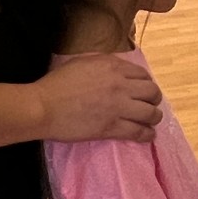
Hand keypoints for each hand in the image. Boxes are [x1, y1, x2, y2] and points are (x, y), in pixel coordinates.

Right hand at [31, 51, 161, 141]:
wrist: (44, 106)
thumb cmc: (57, 83)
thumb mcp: (83, 62)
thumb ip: (104, 64)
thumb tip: (117, 70)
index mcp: (113, 67)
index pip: (143, 75)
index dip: (146, 83)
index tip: (143, 90)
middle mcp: (120, 85)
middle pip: (152, 92)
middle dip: (154, 99)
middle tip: (150, 105)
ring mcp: (118, 107)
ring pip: (150, 113)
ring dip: (154, 117)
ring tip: (151, 121)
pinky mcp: (112, 128)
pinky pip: (138, 132)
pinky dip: (147, 135)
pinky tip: (148, 136)